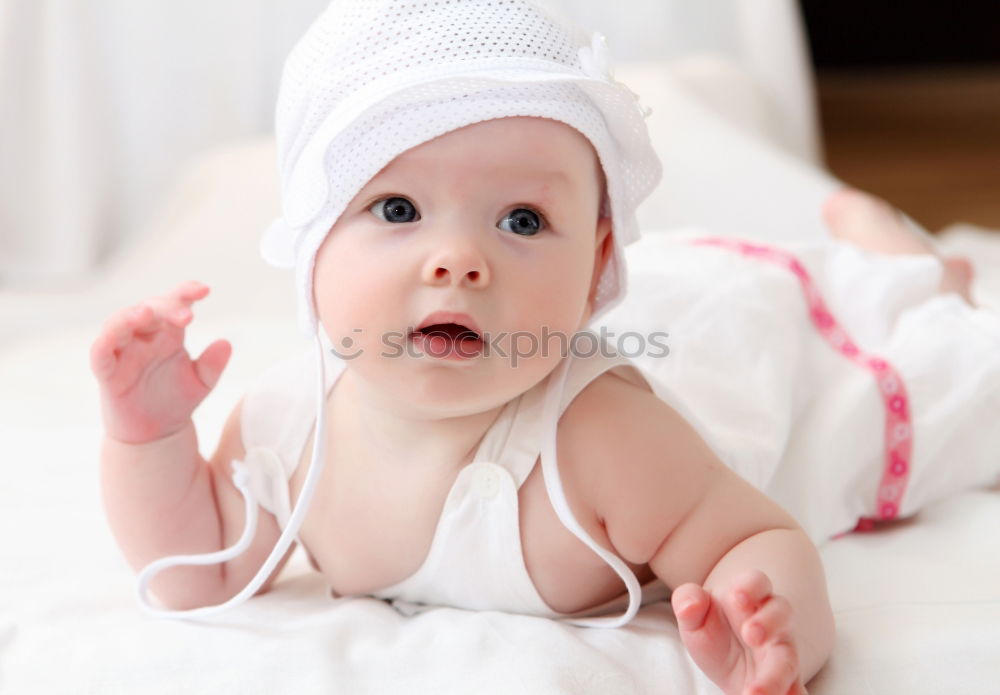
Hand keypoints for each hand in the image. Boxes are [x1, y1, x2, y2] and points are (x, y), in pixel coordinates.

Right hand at [90, 281, 231, 443]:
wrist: (156, 434)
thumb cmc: (176, 401)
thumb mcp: (202, 383)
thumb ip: (212, 364)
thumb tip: (226, 343)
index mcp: (168, 334)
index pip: (174, 304)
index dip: (185, 292)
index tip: (204, 290)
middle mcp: (144, 338)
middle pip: (149, 309)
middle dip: (166, 307)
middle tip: (186, 316)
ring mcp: (124, 352)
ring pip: (119, 323)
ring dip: (130, 315)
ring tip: (147, 313)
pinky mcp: (107, 372)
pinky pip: (101, 352)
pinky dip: (105, 341)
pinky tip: (115, 335)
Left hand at [671, 569, 805, 694]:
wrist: (728, 662)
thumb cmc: (712, 627)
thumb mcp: (693, 615)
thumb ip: (688, 600)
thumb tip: (689, 605)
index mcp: (749, 596)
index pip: (757, 582)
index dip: (750, 587)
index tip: (737, 597)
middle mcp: (772, 620)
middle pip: (780, 613)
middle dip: (768, 622)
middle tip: (750, 635)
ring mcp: (782, 651)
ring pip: (788, 658)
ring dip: (775, 675)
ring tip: (754, 693)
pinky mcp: (788, 680)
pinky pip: (795, 689)